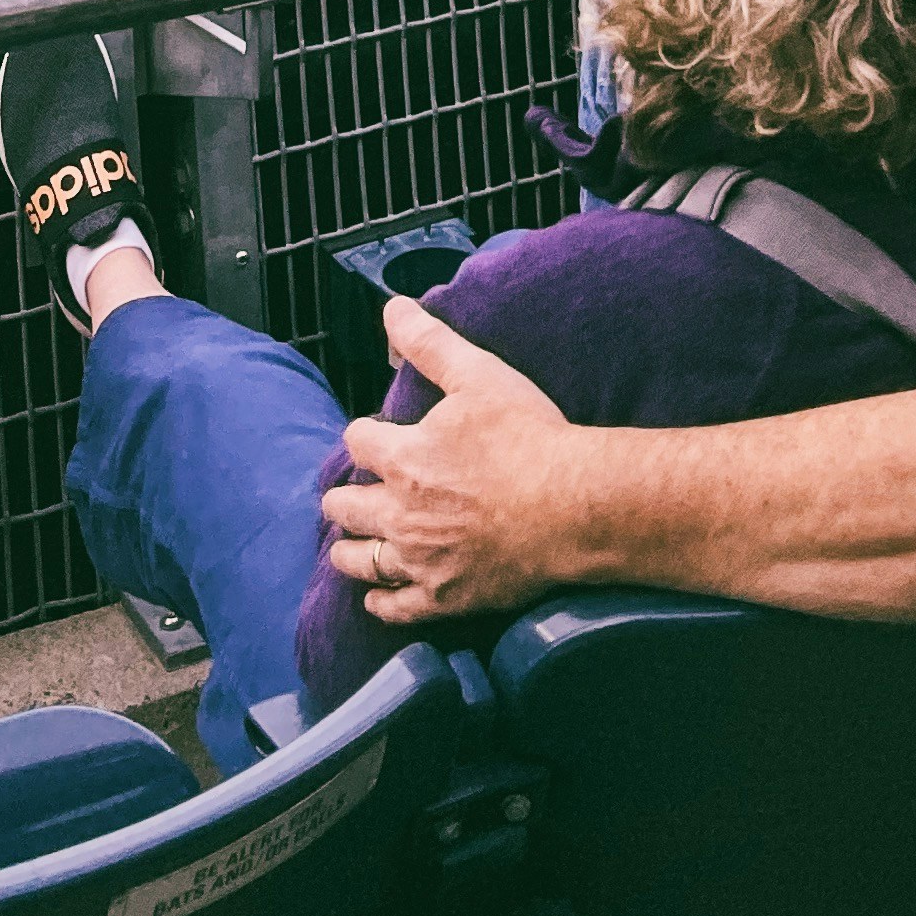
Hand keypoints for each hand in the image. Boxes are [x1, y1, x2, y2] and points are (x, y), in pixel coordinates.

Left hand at [321, 299, 573, 625]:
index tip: (375, 436)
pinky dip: (379, 600)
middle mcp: (399, 513)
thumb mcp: (478, 375)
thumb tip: (392, 308)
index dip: (364, 435)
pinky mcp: (443, 598)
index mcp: (403, 457)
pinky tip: (377, 596)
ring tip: (352, 542)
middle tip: (352, 493)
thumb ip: (429, 343)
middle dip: (345, 495)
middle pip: (345, 506)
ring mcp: (419, 560)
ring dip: (350, 548)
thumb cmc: (526, 437)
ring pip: (359, 560)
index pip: (357, 442)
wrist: (571, 506)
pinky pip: (394, 607)